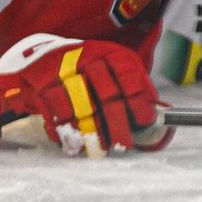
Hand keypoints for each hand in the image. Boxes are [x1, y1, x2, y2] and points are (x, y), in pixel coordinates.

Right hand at [0, 33, 170, 156]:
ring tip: (100, 149)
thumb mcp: (113, 68)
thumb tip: (162, 112)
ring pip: (79, 106)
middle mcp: (84, 57)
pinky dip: (63, 132)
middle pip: (105, 93)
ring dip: (90, 132)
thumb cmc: (88, 70)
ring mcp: (59, 70)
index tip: (145, 119)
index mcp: (108, 52)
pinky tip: (73, 144)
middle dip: (117, 122)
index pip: (127, 73)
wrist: (43, 56)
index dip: (138, 97)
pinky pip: (52, 113)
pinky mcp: (38, 84)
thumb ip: (136, 87)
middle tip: (124, 144)